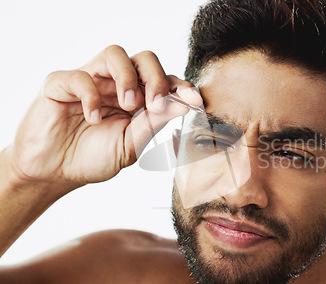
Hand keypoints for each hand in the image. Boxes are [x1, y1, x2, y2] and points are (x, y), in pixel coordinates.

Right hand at [8, 45, 201, 191]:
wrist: (54, 172)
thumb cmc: (93, 157)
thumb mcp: (130, 145)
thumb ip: (153, 124)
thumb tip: (183, 104)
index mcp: (137, 98)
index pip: (164, 81)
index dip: (182, 86)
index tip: (195, 100)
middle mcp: (116, 84)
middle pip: (145, 59)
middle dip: (157, 78)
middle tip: (155, 105)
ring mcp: (90, 80)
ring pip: (115, 54)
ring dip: (128, 77)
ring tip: (128, 105)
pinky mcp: (61, 84)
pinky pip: (80, 76)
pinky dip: (91, 96)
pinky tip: (93, 118)